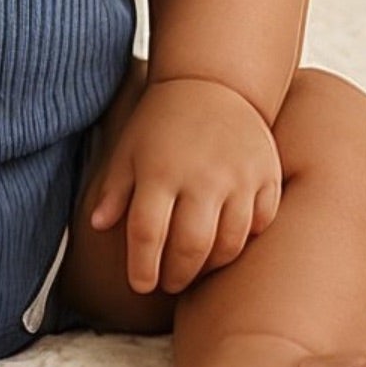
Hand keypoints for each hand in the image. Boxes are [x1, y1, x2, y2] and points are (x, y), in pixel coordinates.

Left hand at [87, 76, 281, 295]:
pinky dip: (247, 238)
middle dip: (177, 276)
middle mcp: (201, 176)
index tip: (140, 284)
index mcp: (159, 171)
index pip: (147, 236)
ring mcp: (239, 177)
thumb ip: (114, 191)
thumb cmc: (161, 122)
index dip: (142, 268)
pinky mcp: (267, 174)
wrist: (211, 82)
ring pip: (230, 243)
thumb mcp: (128, 150)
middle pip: (191, 247)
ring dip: (211, 266)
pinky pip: (263, 223)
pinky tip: (229, 241)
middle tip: (169, 283)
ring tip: (197, 268)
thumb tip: (98, 226)